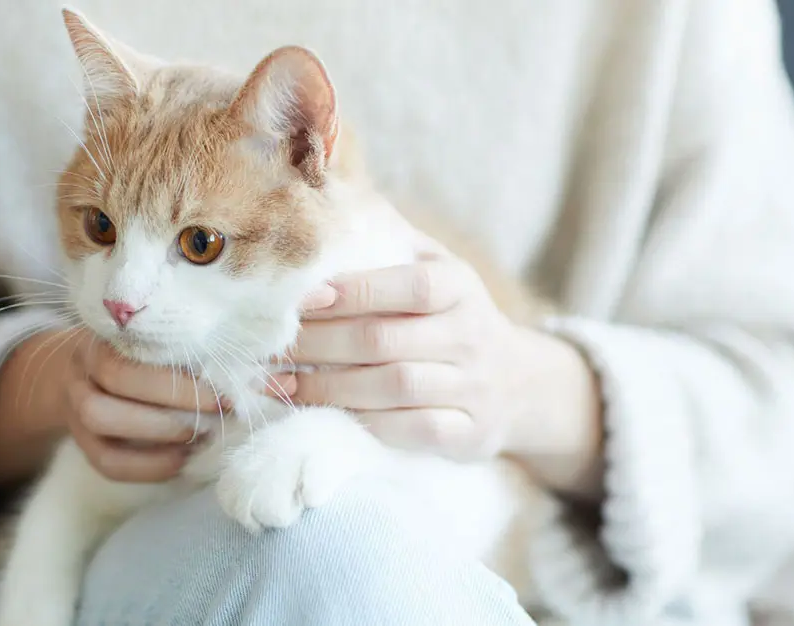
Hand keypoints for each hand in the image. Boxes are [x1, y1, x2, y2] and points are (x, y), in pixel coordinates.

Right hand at [63, 340, 235, 481]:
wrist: (84, 374)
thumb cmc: (144, 356)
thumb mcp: (167, 343)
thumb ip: (210, 353)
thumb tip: (281, 379)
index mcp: (110, 330)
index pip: (140, 342)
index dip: (184, 369)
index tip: (231, 384)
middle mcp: (83, 362)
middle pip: (117, 376)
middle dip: (178, 397)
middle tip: (223, 409)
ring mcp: (74, 402)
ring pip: (100, 416)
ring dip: (158, 429)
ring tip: (199, 435)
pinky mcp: (79, 441)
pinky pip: (105, 461)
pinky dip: (146, 466)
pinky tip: (180, 460)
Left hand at [289, 241, 603, 496]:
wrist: (520, 384)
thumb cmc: (453, 315)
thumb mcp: (437, 268)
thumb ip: (389, 238)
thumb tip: (329, 199)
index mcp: (459, 287)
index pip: (409, 286)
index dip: (354, 291)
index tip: (301, 299)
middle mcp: (470, 335)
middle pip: (386, 341)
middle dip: (320, 344)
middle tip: (273, 347)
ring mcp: (472, 388)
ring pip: (394, 388)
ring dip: (329, 388)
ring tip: (283, 384)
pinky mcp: (467, 433)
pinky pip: (410, 431)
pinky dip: (363, 424)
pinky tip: (324, 416)